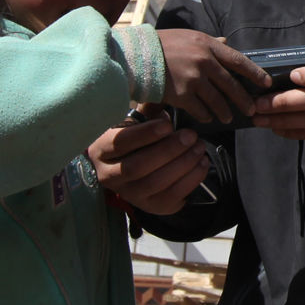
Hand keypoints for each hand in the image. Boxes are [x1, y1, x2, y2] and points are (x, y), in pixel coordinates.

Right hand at [89, 114, 213, 213]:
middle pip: (138, 166)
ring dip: (183, 164)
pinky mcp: (151, 206)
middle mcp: (110, 176)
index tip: (168, 124)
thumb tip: (165, 97)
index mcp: (102, 151)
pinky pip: (172, 197)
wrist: (133, 172)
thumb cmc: (135, 140)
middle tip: (191, 135)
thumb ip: (147, 112)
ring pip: (155, 183)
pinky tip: (202, 164)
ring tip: (199, 148)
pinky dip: (191, 180)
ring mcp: (130, 195)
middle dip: (168, 150)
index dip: (145, 134)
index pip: (120, 143)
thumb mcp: (134, 122)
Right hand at [157, 30, 267, 122]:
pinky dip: (206, 115)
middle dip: (244, 99)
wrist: (135, 56)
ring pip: (218, 100)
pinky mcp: (182, 95)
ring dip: (225, 111)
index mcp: (207, 45)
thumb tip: (226, 43)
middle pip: (231, 85)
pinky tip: (208, 118)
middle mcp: (204, 62)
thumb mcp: (188, 36)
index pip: (239, 60)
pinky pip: (200, 110)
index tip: (266, 83)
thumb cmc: (160, 45)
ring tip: (228, 117)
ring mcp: (193, 79)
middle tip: (252, 109)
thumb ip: (209, 43)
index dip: (255, 73)